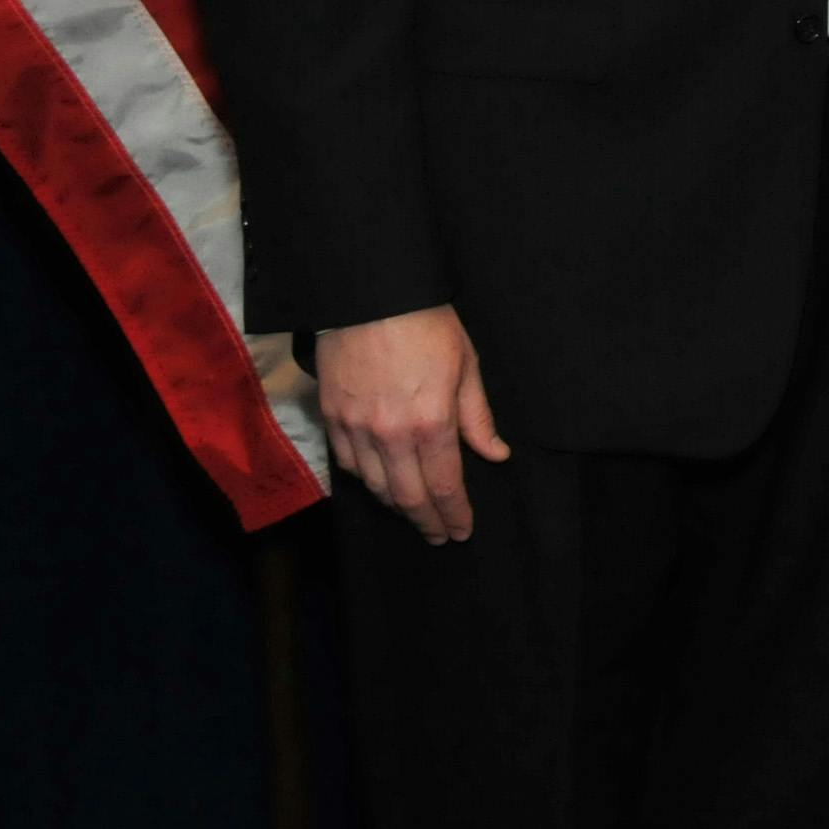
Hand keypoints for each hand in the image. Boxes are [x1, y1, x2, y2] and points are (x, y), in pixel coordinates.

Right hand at [316, 305, 509, 542]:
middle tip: (440, 535)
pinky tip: (381, 483)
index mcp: (431, 422)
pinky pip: (348, 464)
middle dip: (427, 522)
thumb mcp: (466, 365)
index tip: (462, 530)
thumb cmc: (426, 323)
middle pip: (408, 497)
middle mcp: (391, 434)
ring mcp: (356, 428)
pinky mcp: (332, 417)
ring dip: (397, 506)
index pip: (445, 486)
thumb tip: (496, 454)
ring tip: (415, 513)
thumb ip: (477, 417)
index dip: (454, 514)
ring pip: (376, 487)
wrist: (369, 293)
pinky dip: (367, 481)